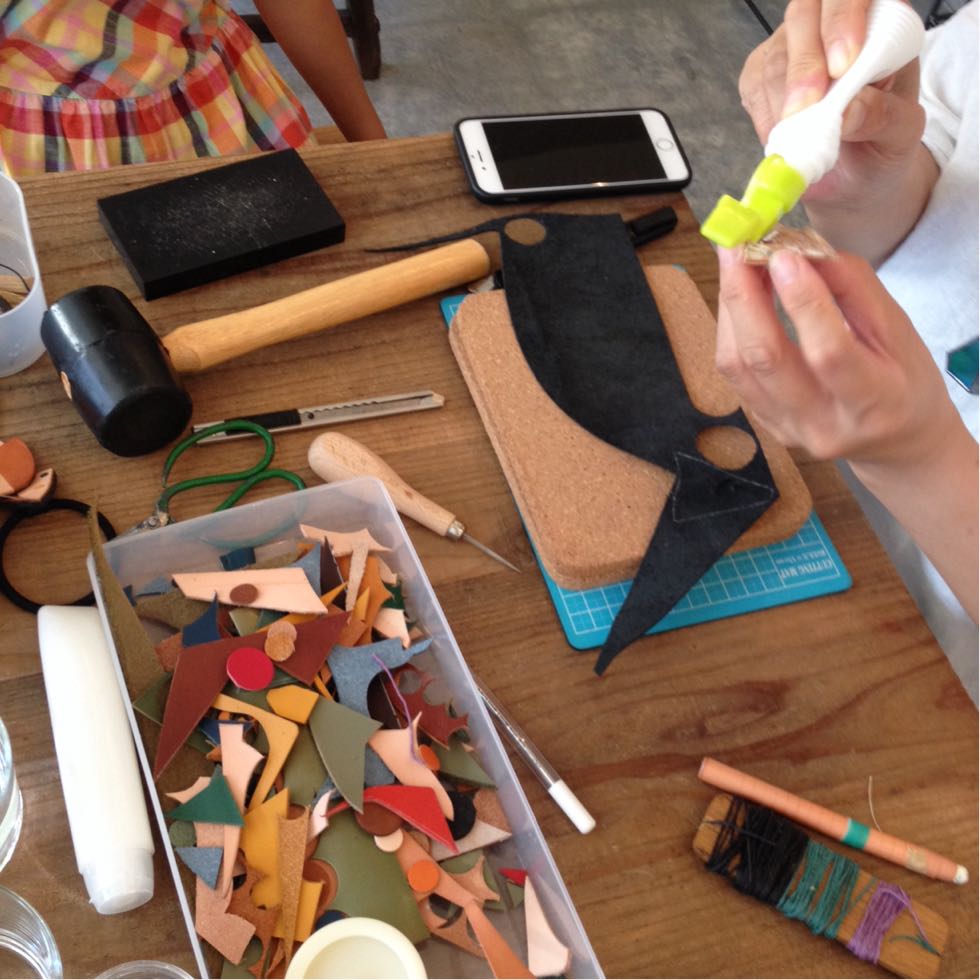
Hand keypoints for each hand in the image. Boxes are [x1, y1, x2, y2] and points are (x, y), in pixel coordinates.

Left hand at [715, 248, 958, 469]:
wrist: (894, 439)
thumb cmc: (902, 379)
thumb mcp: (898, 330)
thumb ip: (853, 288)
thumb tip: (803, 249)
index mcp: (872, 403)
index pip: (828, 352)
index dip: (802, 301)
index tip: (784, 255)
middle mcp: (822, 424)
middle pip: (765, 359)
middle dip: (744, 296)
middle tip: (737, 248)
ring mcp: (786, 429)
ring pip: (737, 366)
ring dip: (730, 308)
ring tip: (735, 263)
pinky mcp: (764, 424)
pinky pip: (734, 373)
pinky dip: (731, 329)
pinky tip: (739, 298)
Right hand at [739, 1, 935, 260]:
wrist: (856, 170)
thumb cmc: (883, 140)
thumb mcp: (901, 131)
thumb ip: (882, 116)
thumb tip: (846, 112)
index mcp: (879, 20)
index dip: (843, 20)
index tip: (841, 68)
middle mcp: (831, 23)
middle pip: (805, 14)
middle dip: (804, 63)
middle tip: (806, 109)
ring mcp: (793, 46)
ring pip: (774, 54)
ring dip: (782, 100)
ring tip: (798, 138)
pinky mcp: (763, 73)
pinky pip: (754, 84)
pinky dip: (765, 116)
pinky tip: (783, 137)